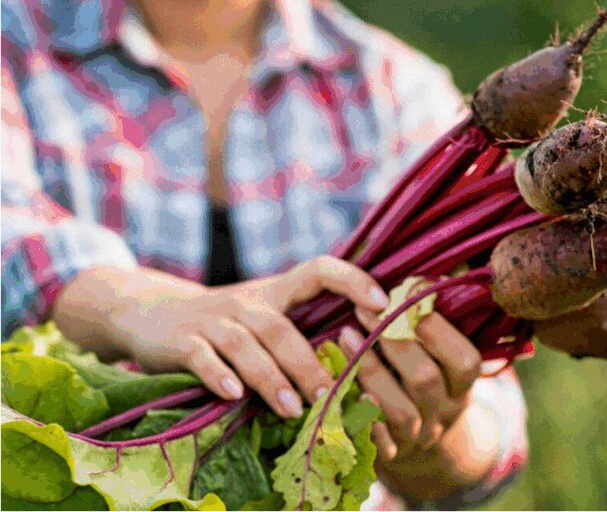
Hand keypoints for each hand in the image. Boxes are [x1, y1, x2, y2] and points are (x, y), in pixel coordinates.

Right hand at [56, 257, 389, 417]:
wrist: (151, 314)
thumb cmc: (228, 325)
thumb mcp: (265, 316)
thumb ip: (303, 331)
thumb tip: (364, 366)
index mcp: (276, 291)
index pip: (320, 269)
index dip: (353, 279)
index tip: (382, 304)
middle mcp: (247, 301)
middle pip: (282, 328)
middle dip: (308, 363)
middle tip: (332, 394)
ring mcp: (212, 320)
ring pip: (246, 344)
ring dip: (271, 378)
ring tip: (294, 408)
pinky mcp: (181, 341)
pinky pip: (202, 357)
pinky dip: (218, 375)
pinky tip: (234, 396)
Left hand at [338, 307, 481, 461]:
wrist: (422, 444)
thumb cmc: (427, 379)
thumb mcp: (442, 356)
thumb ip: (434, 322)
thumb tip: (425, 276)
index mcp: (462, 385)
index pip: (465, 360)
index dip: (438, 331)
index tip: (408, 298)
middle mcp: (445, 412)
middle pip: (425, 380)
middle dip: (394, 343)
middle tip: (364, 311)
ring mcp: (418, 437)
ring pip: (399, 411)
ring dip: (370, 372)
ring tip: (344, 337)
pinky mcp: (390, 455)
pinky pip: (373, 441)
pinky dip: (357, 414)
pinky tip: (336, 385)